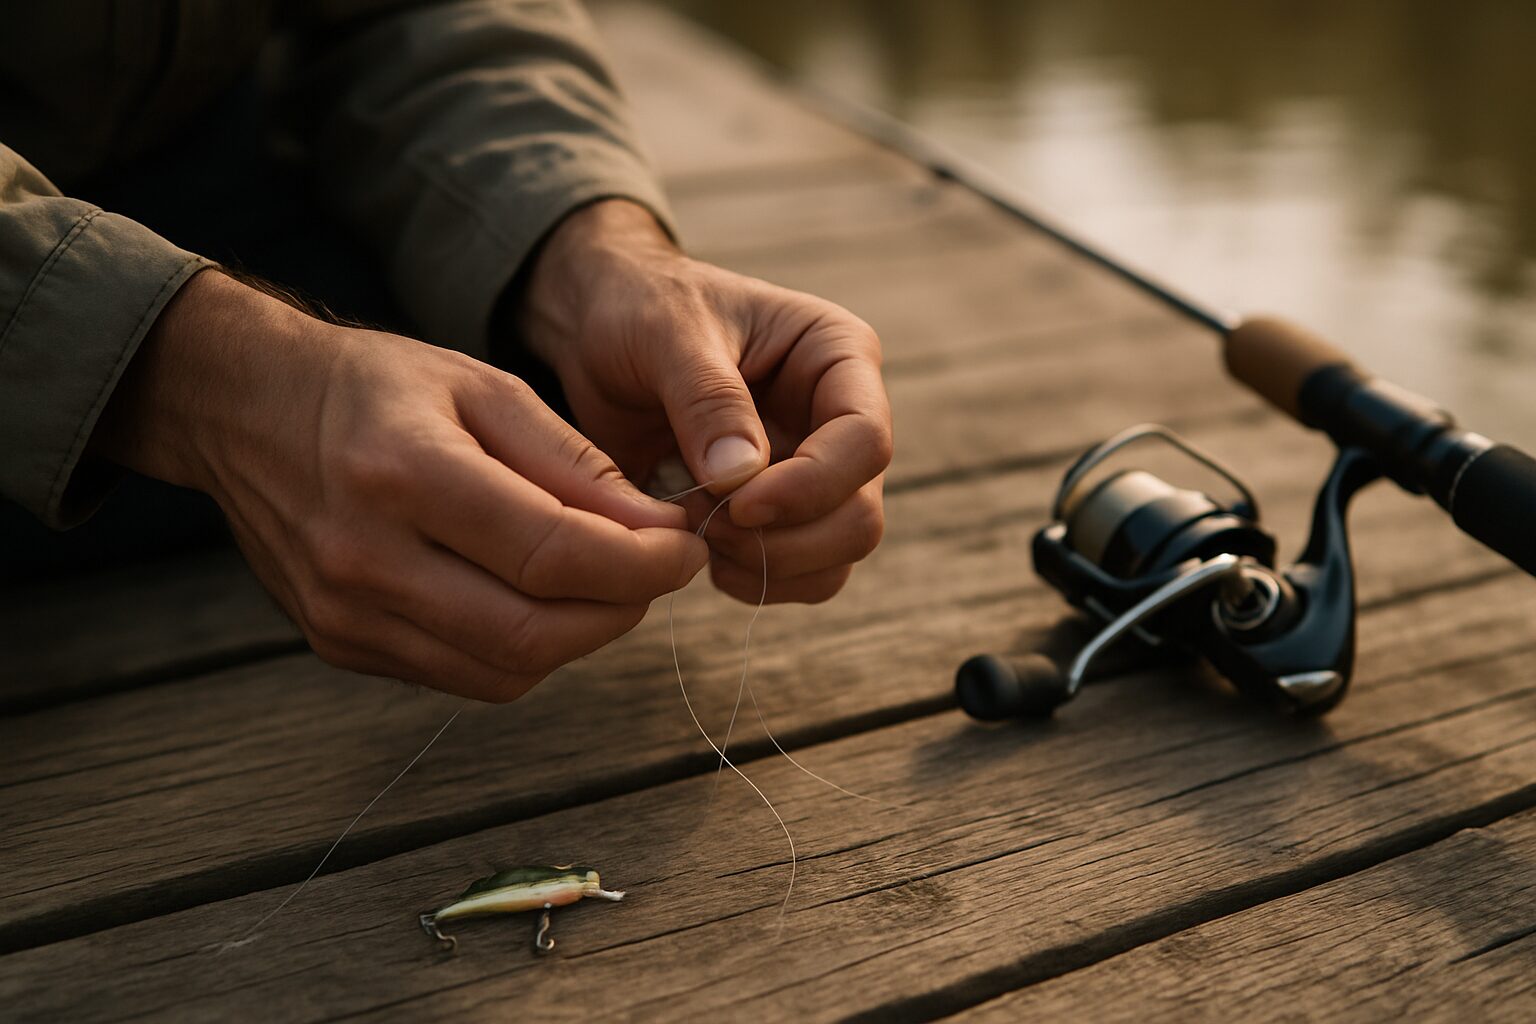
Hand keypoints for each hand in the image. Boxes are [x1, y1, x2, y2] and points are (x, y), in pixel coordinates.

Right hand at [91, 269, 706, 700]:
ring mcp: (345, 615)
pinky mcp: (340, 646)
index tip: (686, 549)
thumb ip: (576, 465)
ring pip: (505, 670)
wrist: (245, 411)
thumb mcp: (485, 388)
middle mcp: (365, 557)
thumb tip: (658, 534)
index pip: (552, 553)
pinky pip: (464, 676)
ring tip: (603, 580)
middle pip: (532, 632)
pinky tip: (539, 599)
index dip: (641, 565)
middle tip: (657, 570)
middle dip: (621, 610)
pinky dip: (524, 650)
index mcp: (403, 472)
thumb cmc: (375, 386)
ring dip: (579, 636)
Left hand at [518, 200, 893, 604]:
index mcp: (836, 356)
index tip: (738, 501)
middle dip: (784, 538)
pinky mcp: (779, 514)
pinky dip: (751, 579)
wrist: (597, 335)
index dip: (811, 485)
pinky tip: (699, 549)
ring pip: (835, 557)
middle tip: (705, 518)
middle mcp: (837, 421)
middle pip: (859, 515)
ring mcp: (813, 473)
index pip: (865, 440)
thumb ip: (706, 397)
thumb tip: (742, 477)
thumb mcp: (666, 330)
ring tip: (695, 527)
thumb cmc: (640, 308)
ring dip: (765, 564)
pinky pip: (796, 576)